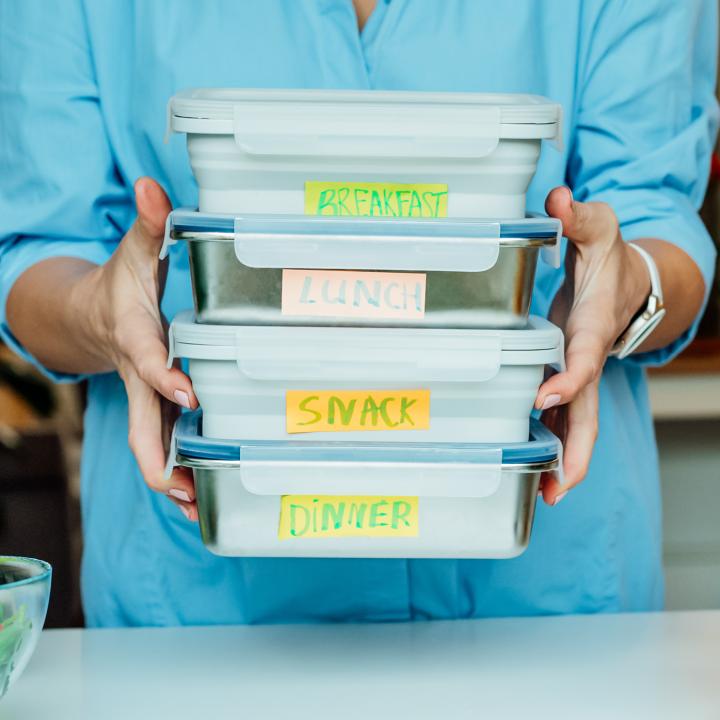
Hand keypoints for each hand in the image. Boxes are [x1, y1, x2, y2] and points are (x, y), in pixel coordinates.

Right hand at [81, 178, 198, 519]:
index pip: (147, 357)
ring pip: (153, 445)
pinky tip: (204, 496)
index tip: (188, 392)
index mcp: (136, 335)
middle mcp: (139, 375)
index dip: (163, 374)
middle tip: (186, 489)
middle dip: (160, 458)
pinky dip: (179, 471)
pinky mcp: (156, 407)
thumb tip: (152, 183)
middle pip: (141, 423)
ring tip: (202, 511)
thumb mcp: (137, 251)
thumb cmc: (123, 284)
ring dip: (173, 480)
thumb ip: (150, 223)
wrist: (95, 314)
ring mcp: (146, 398)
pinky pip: (165, 443)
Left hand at [536, 187, 650, 505]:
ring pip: (578, 423)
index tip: (547, 396)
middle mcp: (587, 358)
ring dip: (566, 458)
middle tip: (559, 486)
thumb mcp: (598, 230)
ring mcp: (579, 374)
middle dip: (578, 448)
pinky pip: (566, 416)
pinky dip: (556, 442)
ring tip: (545, 496)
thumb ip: (579, 217)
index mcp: (591, 325)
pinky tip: (537, 469)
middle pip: (588, 410)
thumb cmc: (610, 259)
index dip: (569, 377)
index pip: (582, 356)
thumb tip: (556, 198)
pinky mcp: (568, 378)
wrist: (626, 284)